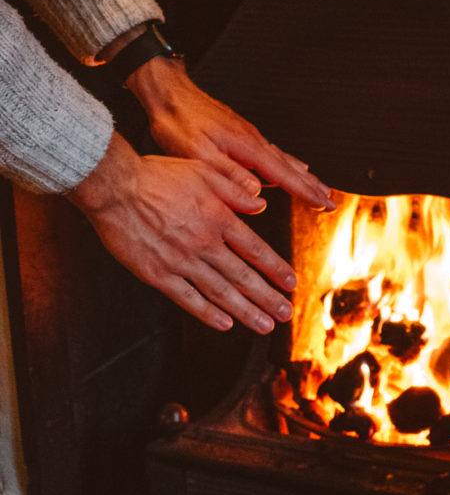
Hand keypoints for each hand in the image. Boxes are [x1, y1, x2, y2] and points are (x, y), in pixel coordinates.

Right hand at [68, 132, 297, 332]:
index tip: (290, 283)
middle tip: (285, 313)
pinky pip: (187, 299)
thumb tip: (261, 204)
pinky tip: (225, 323)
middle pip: (243, 277)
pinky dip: (208, 314)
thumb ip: (235, 189)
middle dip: (268, 298)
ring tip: (264, 325)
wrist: (115, 187)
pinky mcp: (157, 274)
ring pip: (221, 292)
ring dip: (246, 311)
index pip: (256, 250)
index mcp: (218, 218)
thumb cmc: (156, 175)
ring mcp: (181, 262)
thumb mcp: (204, 170)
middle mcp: (204, 243)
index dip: (275, 269)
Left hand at [125, 55, 335, 210]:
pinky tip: (290, 165)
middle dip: (312, 185)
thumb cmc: (179, 121)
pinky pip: (273, 151)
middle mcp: (254, 140)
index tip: (324, 203)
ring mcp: (249, 135)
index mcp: (247, 147)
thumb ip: (228, 174)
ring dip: (303, 175)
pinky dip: (288, 162)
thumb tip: (256, 193)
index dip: (305, 192)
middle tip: (331, 201)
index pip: (284, 175)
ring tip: (319, 187)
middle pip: (291, 167)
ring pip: (284, 159)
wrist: (168, 92)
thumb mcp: (198, 154)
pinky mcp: (241, 133)